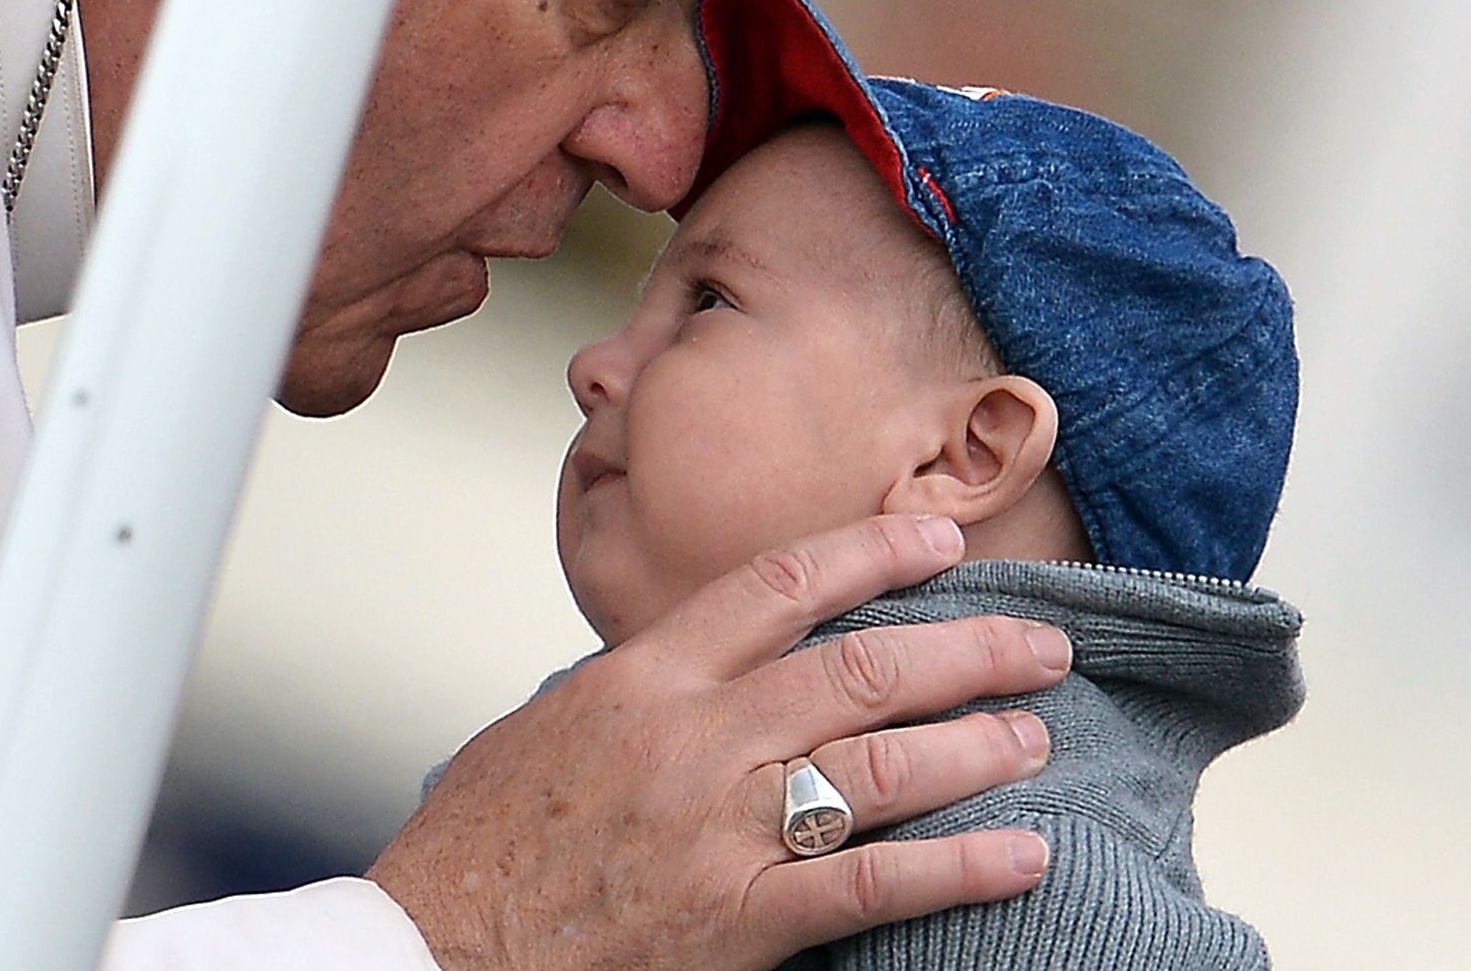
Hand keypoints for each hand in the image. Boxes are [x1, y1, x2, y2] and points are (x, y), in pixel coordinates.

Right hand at [367, 514, 1065, 970]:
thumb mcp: (550, 726)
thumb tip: (707, 662)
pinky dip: (958, 867)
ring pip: (880, 766)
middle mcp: (692, 737)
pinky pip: (873, 885)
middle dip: (966, 649)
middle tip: (1039, 643)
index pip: (778, 585)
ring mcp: (719, 829)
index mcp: (644, 677)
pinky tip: (1022, 855)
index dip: (873, 553)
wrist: (432, 947)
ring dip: (975, 747)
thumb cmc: (481, 842)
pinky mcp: (739, 920)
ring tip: (1033, 735)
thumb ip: (637, 688)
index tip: (940, 540)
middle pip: (858, 667)